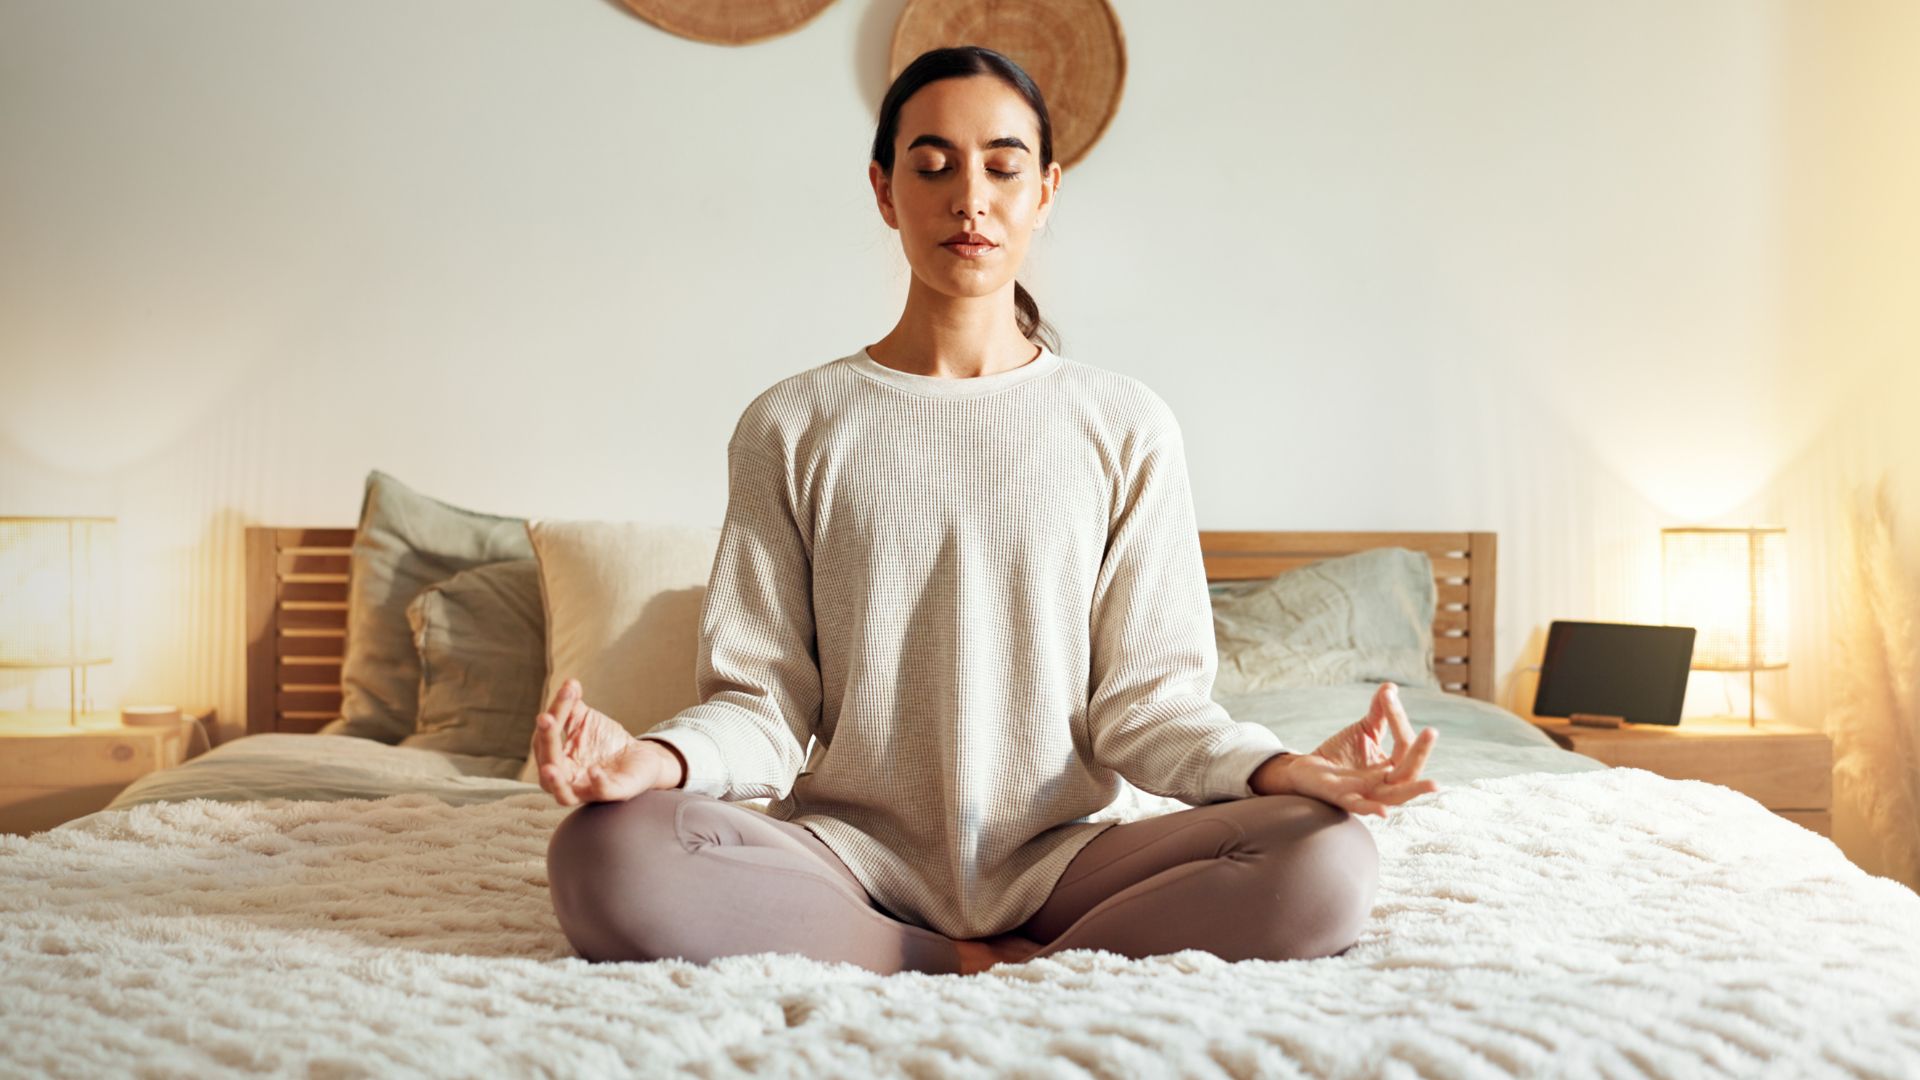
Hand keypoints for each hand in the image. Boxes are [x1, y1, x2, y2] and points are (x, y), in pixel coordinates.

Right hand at [533, 677, 678, 805]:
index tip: (568, 690)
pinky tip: (595, 770)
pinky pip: (601, 793)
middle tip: (546, 719)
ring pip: (564, 795)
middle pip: (548, 765)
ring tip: (550, 768)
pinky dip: (597, 783)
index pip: (546, 739)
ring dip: (555, 781)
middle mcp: (567, 779)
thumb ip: (572, 705)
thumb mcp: (586, 721)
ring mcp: (588, 790)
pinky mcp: (612, 794)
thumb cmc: (605, 741)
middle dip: (546, 742)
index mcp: (557, 761)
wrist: (640, 756)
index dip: (555, 713)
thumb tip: (570, 682)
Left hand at [1254, 682, 1440, 815]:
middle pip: (1409, 772)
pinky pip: (1360, 807)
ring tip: (1435, 785)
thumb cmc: (1341, 752)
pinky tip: (1384, 811)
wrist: (1307, 769)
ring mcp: (1366, 793)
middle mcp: (1384, 783)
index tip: (1388, 694)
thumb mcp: (1364, 730)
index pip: (1404, 744)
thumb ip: (1379, 712)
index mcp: (1392, 767)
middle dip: (1421, 752)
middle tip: (1432, 731)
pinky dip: (1372, 809)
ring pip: (1395, 796)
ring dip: (1414, 790)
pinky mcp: (1342, 798)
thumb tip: (1391, 687)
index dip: (1397, 718)